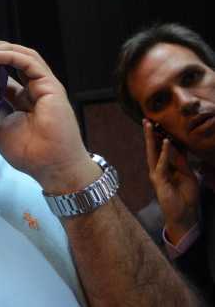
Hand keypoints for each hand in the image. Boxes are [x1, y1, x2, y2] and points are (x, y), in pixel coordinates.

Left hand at [0, 39, 99, 192]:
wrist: (52, 167)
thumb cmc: (29, 154)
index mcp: (21, 102)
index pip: (4, 77)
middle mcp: (33, 91)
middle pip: (14, 63)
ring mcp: (43, 87)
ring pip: (24, 57)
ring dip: (3, 49)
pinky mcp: (51, 86)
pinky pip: (30, 63)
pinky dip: (11, 55)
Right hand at [143, 119, 199, 244]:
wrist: (185, 215)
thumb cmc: (186, 197)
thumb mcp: (188, 176)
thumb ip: (182, 162)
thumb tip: (180, 148)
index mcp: (165, 168)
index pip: (162, 149)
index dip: (162, 137)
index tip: (162, 124)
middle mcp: (158, 169)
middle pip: (152, 148)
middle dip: (150, 134)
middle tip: (147, 120)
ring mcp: (156, 174)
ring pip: (152, 153)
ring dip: (151, 139)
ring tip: (150, 126)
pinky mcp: (159, 180)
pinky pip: (161, 164)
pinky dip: (163, 152)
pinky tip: (165, 142)